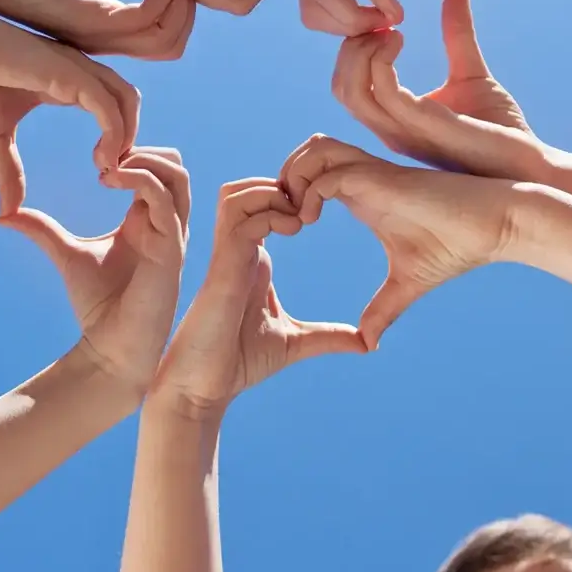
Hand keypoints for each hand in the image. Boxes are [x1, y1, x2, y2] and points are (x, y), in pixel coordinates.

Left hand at [0, 0, 195, 59]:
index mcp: (110, 25)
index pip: (165, 36)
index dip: (184, 2)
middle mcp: (107, 38)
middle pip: (172, 45)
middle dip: (190, 6)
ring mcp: (98, 35)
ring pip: (165, 41)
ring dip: (181, 1)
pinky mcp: (86, 22)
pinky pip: (143, 21)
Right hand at [0, 5, 139, 215]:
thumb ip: (7, 171)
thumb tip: (6, 212)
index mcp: (65, 81)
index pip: (111, 105)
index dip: (116, 139)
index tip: (102, 173)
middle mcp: (76, 70)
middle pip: (128, 102)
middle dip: (129, 141)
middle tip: (110, 175)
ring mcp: (73, 67)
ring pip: (127, 99)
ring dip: (126, 139)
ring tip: (105, 169)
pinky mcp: (66, 69)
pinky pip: (107, 103)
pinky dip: (114, 133)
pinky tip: (100, 160)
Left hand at [0, 149, 189, 391]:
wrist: (110, 348)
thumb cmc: (96, 306)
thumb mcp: (66, 254)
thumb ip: (42, 230)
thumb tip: (4, 215)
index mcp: (148, 221)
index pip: (156, 170)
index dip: (130, 153)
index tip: (93, 159)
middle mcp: (166, 224)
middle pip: (174, 164)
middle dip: (141, 148)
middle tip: (102, 159)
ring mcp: (172, 235)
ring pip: (176, 174)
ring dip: (142, 159)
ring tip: (105, 168)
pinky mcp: (171, 249)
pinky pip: (163, 199)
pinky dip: (138, 179)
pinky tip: (108, 181)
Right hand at [150, 179, 362, 418]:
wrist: (205, 386)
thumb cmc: (240, 362)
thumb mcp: (295, 343)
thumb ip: (328, 336)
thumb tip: (366, 342)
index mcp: (255, 258)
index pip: (267, 205)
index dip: (294, 198)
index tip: (326, 214)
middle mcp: (239, 248)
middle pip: (249, 187)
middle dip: (283, 185)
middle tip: (313, 207)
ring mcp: (228, 253)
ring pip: (238, 192)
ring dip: (271, 193)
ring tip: (301, 216)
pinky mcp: (222, 264)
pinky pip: (239, 218)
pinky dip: (268, 213)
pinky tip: (292, 229)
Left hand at [280, 135, 515, 348]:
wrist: (496, 227)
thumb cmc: (457, 247)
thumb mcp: (408, 284)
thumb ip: (383, 309)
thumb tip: (368, 343)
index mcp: (362, 193)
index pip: (310, 172)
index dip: (289, 196)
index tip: (284, 233)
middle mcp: (363, 176)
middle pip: (305, 153)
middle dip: (282, 179)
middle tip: (280, 220)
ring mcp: (373, 173)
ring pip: (314, 150)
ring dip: (294, 179)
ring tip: (295, 219)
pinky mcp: (385, 177)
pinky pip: (332, 172)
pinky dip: (312, 190)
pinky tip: (311, 220)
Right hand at [332, 0, 547, 179]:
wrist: (528, 165)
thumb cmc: (500, 129)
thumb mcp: (471, 72)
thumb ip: (457, 34)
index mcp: (395, 121)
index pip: (348, 86)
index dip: (354, 49)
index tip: (382, 21)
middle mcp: (391, 129)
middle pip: (342, 88)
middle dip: (351, 47)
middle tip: (382, 22)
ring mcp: (404, 131)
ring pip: (352, 91)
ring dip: (362, 50)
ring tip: (391, 29)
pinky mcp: (425, 127)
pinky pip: (384, 93)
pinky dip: (382, 59)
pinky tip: (400, 38)